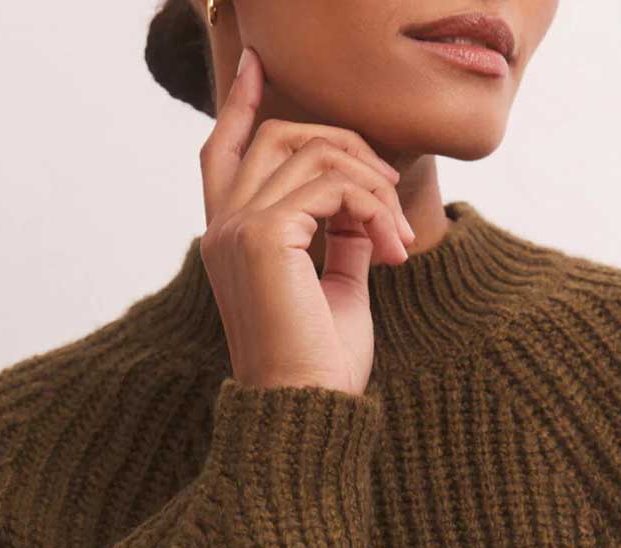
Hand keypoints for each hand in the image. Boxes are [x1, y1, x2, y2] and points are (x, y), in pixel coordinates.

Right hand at [198, 44, 414, 395]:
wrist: (306, 410)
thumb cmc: (320, 364)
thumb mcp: (335, 288)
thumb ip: (340, 239)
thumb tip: (363, 201)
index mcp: (229, 241)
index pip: (223, 152)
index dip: (238, 104)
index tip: (259, 64)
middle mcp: (222, 228)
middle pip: (278, 134)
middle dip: (345, 144)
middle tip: (390, 187)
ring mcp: (237, 228)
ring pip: (315, 154)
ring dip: (374, 188)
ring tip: (398, 242)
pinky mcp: (263, 235)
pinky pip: (333, 185)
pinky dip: (374, 207)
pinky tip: (392, 251)